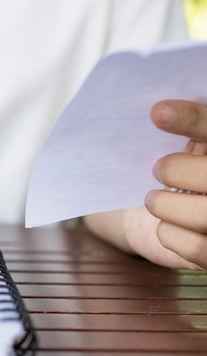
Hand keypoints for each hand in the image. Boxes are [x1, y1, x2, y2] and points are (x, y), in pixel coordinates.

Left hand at [133, 99, 206, 268]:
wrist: (174, 211)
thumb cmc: (188, 168)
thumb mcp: (193, 144)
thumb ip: (194, 127)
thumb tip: (163, 109)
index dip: (194, 119)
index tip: (158, 112)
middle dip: (179, 169)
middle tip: (158, 168)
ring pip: (206, 213)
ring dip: (167, 204)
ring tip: (153, 199)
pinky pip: (197, 246)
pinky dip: (170, 234)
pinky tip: (165, 226)